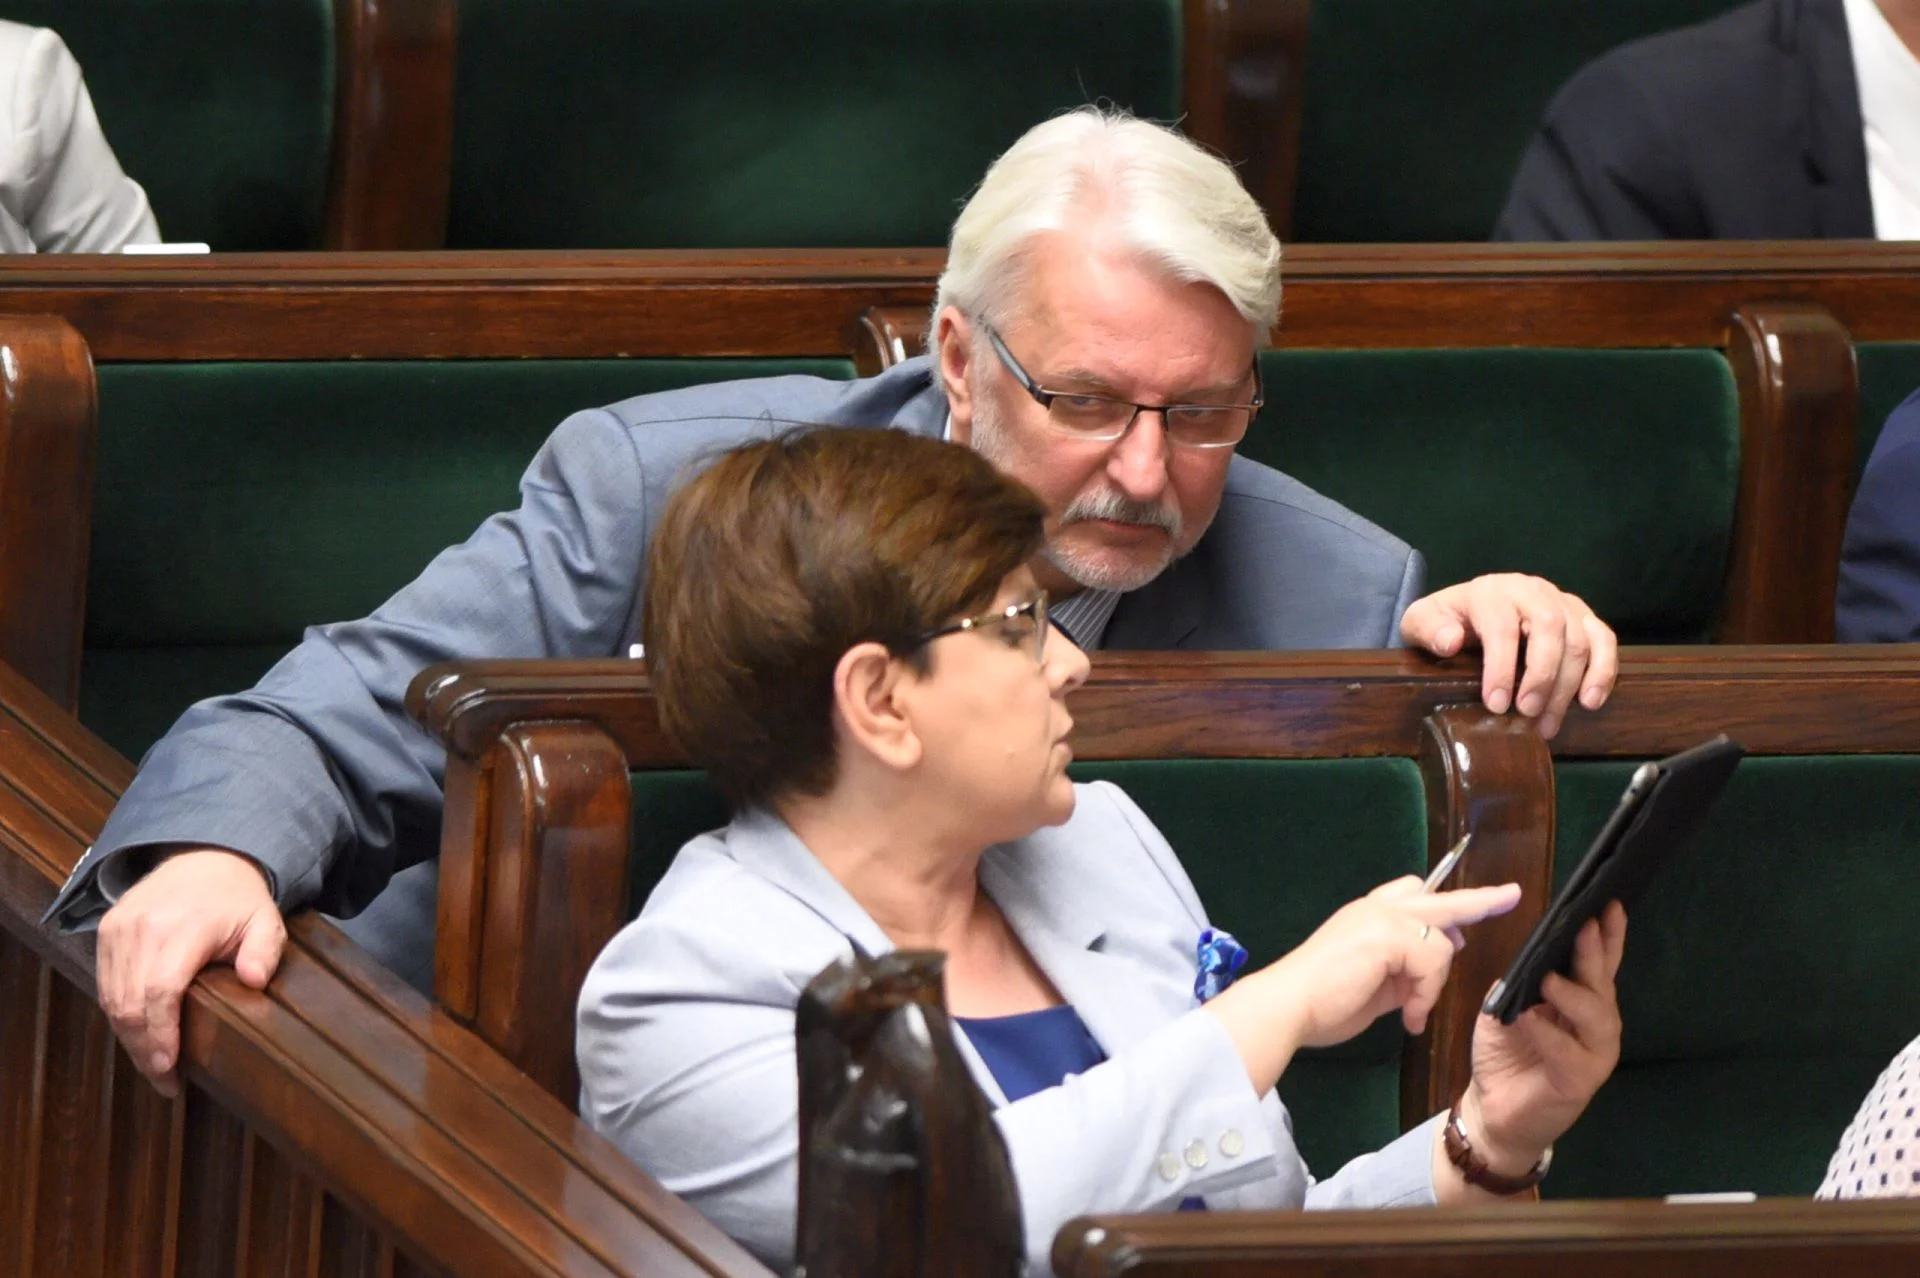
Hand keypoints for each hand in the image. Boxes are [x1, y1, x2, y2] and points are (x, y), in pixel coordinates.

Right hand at [96, 848, 286, 1097]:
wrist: (204, 856)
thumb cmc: (237, 898)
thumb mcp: (266, 920)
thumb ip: (264, 950)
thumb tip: (256, 981)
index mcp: (182, 927)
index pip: (160, 991)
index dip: (160, 1035)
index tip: (169, 1069)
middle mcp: (142, 928)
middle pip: (130, 1004)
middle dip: (144, 1050)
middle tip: (165, 1082)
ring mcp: (118, 929)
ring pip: (112, 999)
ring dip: (129, 1038)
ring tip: (154, 1067)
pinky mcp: (106, 931)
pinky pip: (104, 984)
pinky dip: (119, 1014)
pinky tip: (139, 1036)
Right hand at [1207, 876, 1521, 1091]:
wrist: (1288, 1005)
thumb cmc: (1320, 1003)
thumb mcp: (1374, 987)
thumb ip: (1402, 974)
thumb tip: (1430, 973)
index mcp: (1367, 917)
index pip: (1413, 894)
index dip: (1443, 904)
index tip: (1471, 907)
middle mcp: (1375, 909)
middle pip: (1440, 897)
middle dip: (1479, 899)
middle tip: (1511, 895)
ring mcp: (1381, 918)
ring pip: (1440, 941)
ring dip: (1434, 981)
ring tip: (1411, 1011)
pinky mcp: (1388, 935)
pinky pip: (1431, 963)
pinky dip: (1425, 994)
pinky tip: (1407, 1015)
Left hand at [1400, 573, 1617, 738]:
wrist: (1470, 609)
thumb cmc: (1447, 621)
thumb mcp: (1422, 622)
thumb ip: (1428, 629)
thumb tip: (1450, 642)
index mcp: (1490, 592)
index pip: (1502, 625)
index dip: (1501, 667)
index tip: (1496, 705)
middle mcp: (1530, 589)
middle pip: (1549, 628)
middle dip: (1541, 676)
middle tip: (1527, 714)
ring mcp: (1560, 600)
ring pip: (1579, 637)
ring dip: (1569, 685)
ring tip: (1549, 723)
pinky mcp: (1582, 615)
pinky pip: (1604, 638)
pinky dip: (1604, 670)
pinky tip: (1590, 702)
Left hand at [1461, 901, 1626, 1172]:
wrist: (1495, 1109)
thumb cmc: (1505, 1052)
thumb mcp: (1505, 1005)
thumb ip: (1521, 980)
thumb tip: (1531, 953)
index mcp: (1580, 999)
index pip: (1598, 962)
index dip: (1607, 934)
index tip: (1608, 903)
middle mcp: (1595, 1023)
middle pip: (1602, 981)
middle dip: (1595, 953)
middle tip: (1587, 925)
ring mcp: (1594, 1053)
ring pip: (1597, 1017)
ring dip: (1573, 995)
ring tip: (1549, 980)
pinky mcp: (1580, 1082)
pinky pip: (1570, 1054)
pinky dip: (1549, 1035)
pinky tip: (1531, 1020)